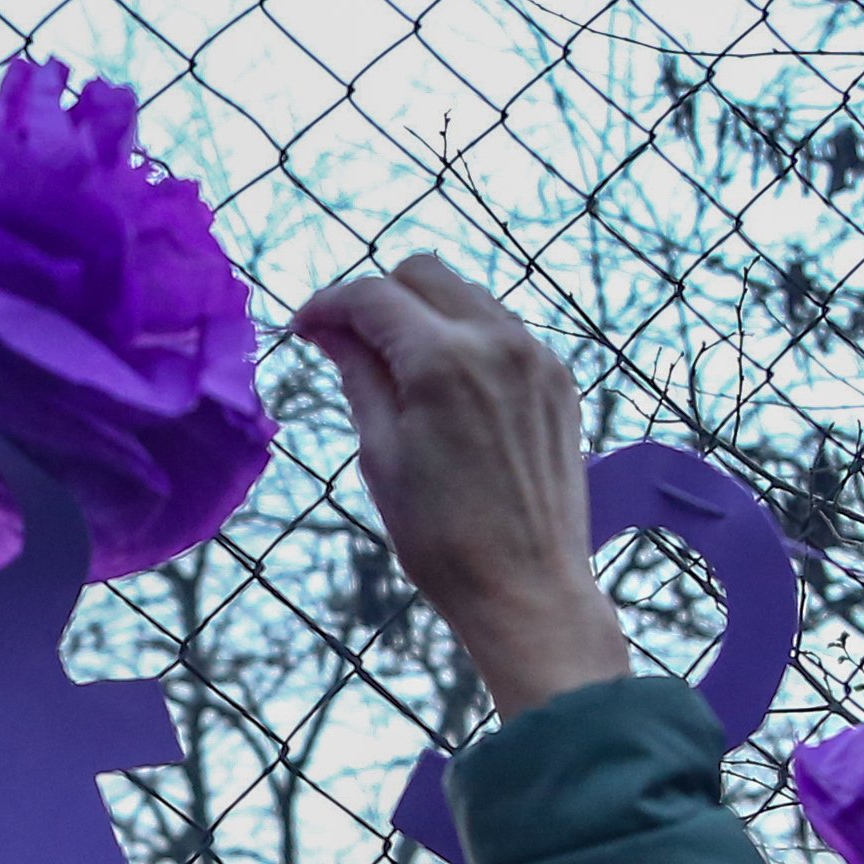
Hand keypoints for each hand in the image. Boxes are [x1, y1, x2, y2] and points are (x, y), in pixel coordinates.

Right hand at [294, 256, 627, 718]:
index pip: (373, 296)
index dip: (328, 304)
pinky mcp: (558, 381)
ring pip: (467, 296)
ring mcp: (536, 358)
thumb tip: (332, 331)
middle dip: (378, 297)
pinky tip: (446, 388)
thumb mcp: (381, 455)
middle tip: (348, 342)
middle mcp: (498, 341)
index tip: (305, 328)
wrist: (527, 590)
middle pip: (423, 274)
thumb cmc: (443, 540)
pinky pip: (502, 331)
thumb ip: (358, 377)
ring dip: (424, 314)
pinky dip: (466, 340)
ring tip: (396, 369)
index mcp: (444, 361)